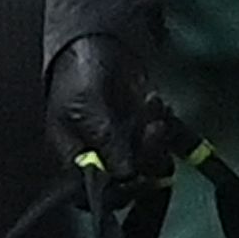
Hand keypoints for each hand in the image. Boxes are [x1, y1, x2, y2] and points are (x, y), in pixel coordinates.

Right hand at [42, 31, 189, 184]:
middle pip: (128, 184)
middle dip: (146, 156)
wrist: (98, 42)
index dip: (115, 193)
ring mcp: (124, 148)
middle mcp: (100, 160)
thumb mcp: (85, 104)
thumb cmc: (79, 72)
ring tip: (153, 106)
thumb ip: (105, 139)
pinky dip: (164, 126)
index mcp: (74, 158)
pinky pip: (161, 146)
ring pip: (149, 166)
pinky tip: (156, 104)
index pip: (93, 196)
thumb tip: (125, 174)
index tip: (135, 174)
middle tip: (153, 128)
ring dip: (158, 139)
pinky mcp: (142, 135)